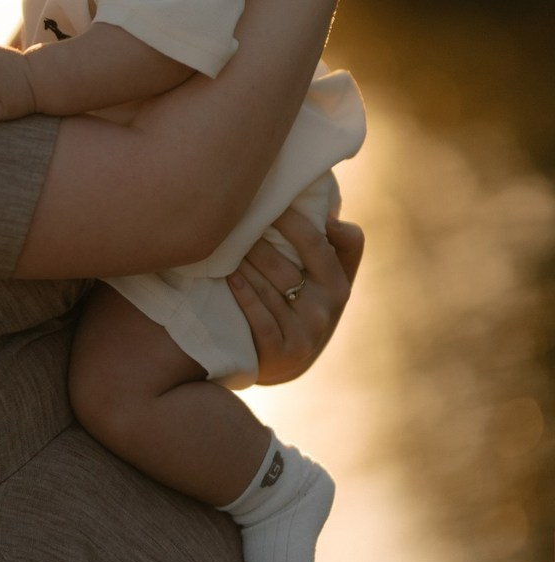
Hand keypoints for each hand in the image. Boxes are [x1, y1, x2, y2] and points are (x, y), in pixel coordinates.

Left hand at [227, 209, 364, 385]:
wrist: (288, 360)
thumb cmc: (307, 301)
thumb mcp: (332, 277)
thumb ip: (339, 244)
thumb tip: (329, 216)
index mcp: (339, 285)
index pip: (316, 244)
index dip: (291, 220)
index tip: (268, 201)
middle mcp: (325, 310)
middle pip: (282, 265)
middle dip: (254, 241)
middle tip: (232, 221)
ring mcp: (304, 333)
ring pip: (266, 289)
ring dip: (241, 263)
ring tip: (222, 243)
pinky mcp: (281, 352)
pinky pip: (258, 317)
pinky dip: (242, 294)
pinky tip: (228, 277)